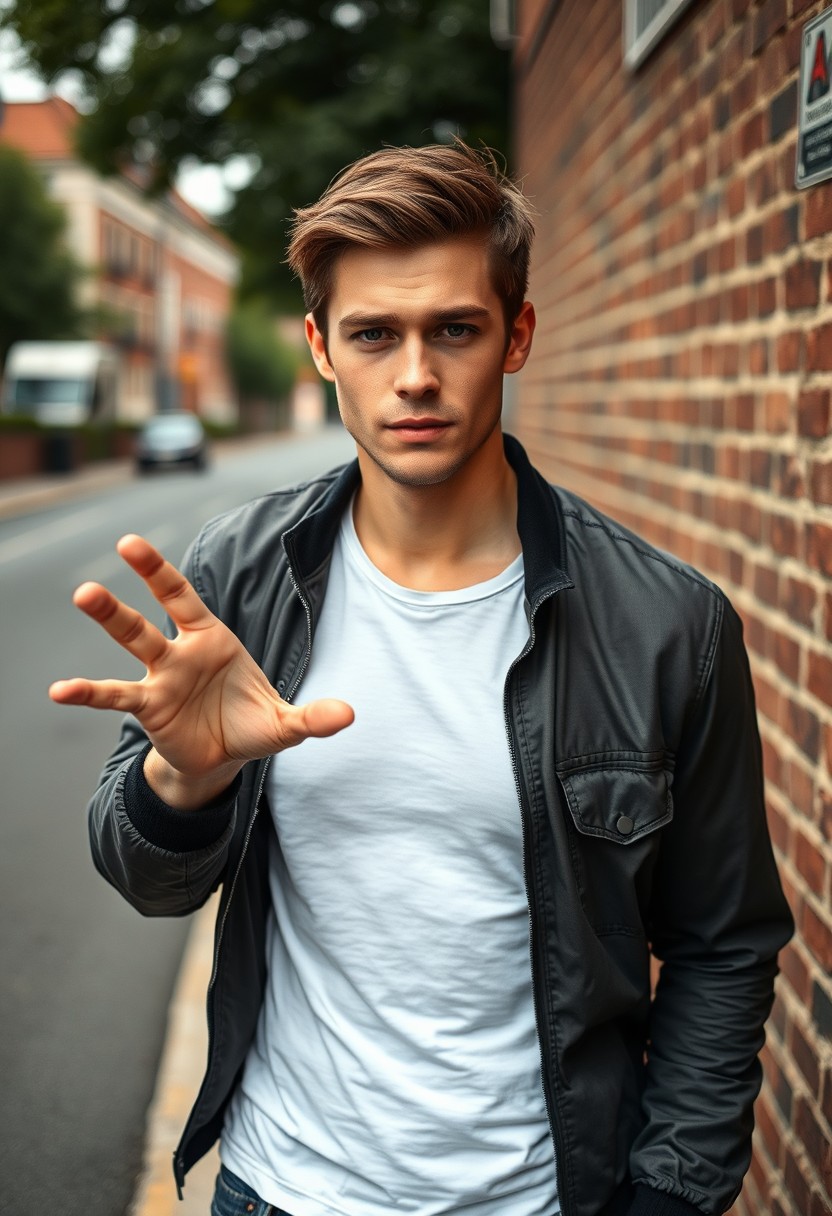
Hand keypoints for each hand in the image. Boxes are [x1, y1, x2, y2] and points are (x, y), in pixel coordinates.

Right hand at [49, 534, 353, 806]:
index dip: (159, 571)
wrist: (224, 759)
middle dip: (136, 584)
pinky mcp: (149, 708)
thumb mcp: (286, 724)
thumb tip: (348, 714)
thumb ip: (313, 717)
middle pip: (151, 613)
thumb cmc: (250, 725)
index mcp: (211, 639)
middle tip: (116, 550)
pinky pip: (115, 697)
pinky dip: (88, 693)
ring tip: (83, 593)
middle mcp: (180, 651)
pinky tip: (60, 690)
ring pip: (131, 644)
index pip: (182, 596)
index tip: (130, 544)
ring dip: (110, 619)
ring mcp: (160, 678)